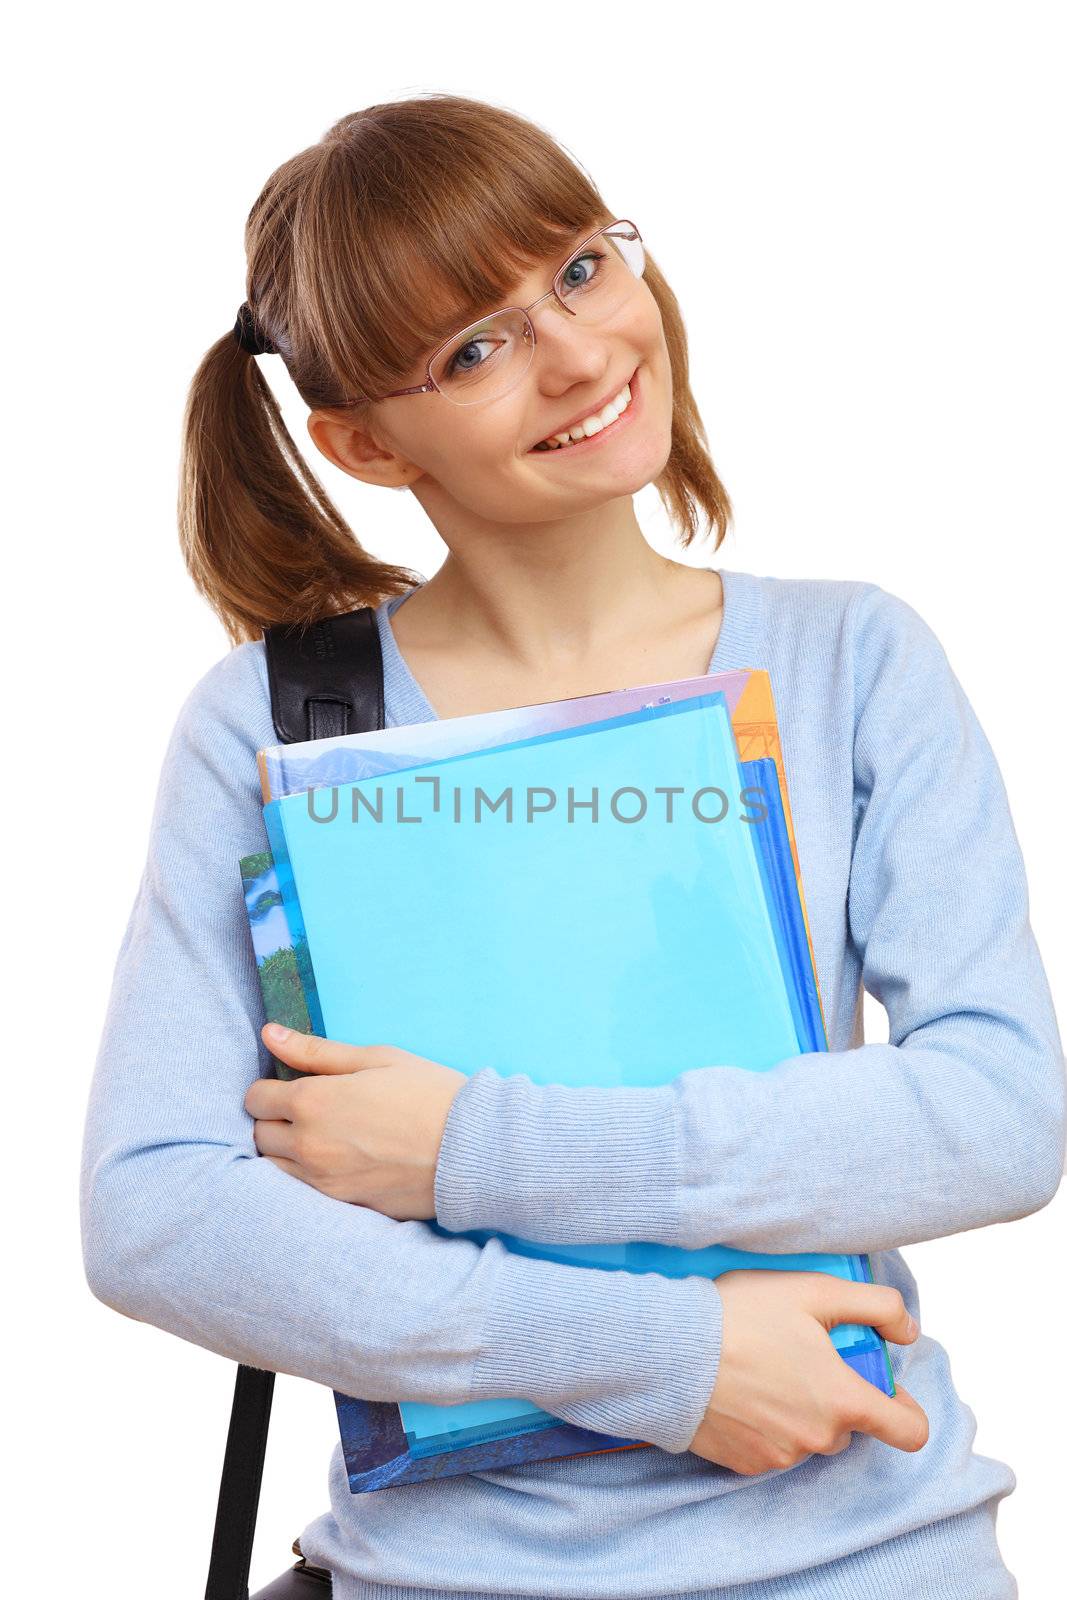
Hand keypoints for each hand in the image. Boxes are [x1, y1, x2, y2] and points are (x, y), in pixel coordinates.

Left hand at [245, 1024, 467, 1219]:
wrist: (471, 1150)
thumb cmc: (427, 1094)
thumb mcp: (376, 1058)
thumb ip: (316, 1050)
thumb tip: (269, 1033)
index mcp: (313, 1102)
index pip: (256, 1098)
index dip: (270, 1088)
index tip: (293, 1085)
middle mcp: (308, 1145)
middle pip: (260, 1135)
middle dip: (276, 1120)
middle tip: (309, 1111)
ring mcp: (322, 1181)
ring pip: (273, 1168)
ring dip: (285, 1151)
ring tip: (319, 1137)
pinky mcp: (341, 1205)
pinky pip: (300, 1192)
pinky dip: (305, 1176)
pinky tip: (336, 1161)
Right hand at [688, 1270, 927, 1475]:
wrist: (670, 1353)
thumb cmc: (741, 1317)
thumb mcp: (813, 1291)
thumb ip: (874, 1306)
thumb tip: (908, 1329)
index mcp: (843, 1400)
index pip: (908, 1431)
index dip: (906, 1410)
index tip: (887, 1390)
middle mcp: (818, 1439)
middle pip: (849, 1426)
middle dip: (835, 1396)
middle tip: (801, 1357)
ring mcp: (781, 1456)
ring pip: (810, 1436)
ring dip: (799, 1411)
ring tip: (763, 1369)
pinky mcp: (746, 1465)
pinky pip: (773, 1447)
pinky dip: (766, 1425)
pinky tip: (742, 1392)